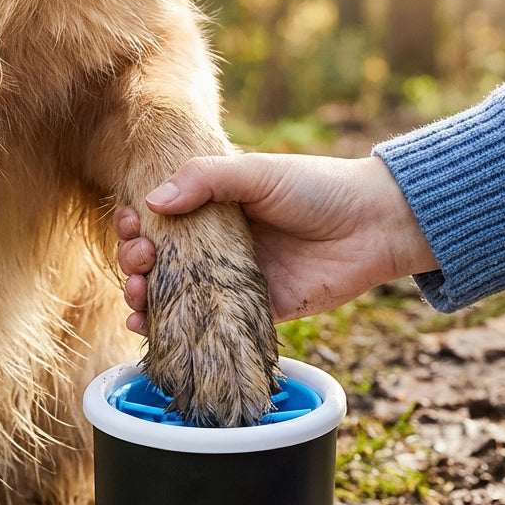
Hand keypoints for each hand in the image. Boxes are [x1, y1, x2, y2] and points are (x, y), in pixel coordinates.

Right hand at [114, 153, 434, 333]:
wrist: (374, 225)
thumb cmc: (318, 188)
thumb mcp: (257, 172)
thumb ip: (205, 179)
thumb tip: (152, 202)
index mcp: (215, 210)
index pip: (161, 220)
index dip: (137, 226)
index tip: (130, 227)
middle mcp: (219, 247)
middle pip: (162, 262)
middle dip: (137, 265)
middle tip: (140, 264)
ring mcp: (235, 282)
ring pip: (179, 298)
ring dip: (147, 301)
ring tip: (136, 301)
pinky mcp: (256, 313)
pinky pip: (211, 328)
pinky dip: (177, 332)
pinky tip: (151, 330)